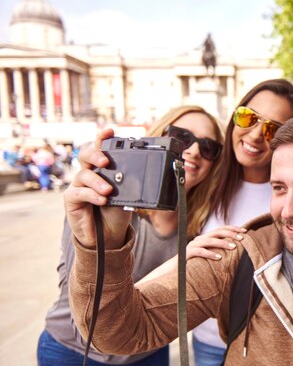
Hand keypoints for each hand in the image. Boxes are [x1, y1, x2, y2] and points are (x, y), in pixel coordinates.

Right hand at [63, 129, 130, 248]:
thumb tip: (148, 174)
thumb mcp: (129, 196)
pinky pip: (79, 192)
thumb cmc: (117, 212)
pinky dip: (92, 194)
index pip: (100, 149)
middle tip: (106, 161)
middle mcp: (89, 173)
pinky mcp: (71, 199)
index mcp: (102, 169)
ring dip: (98, 181)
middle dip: (96, 154)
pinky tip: (102, 199)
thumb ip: (131, 184)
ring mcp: (79, 185)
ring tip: (108, 190)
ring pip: (84, 174)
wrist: (109, 235)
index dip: (103, 138)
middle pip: (86, 155)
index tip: (110, 131)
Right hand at [186, 225, 246, 260]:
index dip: (233, 228)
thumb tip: (236, 250)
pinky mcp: (187, 254)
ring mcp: (193, 246)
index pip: (221, 229)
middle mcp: (199, 239)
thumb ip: (218, 251)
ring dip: (222, 243)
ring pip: (209, 241)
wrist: (175, 271)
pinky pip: (200, 252)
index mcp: (205, 238)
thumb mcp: (208, 256)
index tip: (244, 231)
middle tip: (241, 238)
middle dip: (230, 234)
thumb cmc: (194, 265)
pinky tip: (219, 258)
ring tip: (233, 247)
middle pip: (217, 232)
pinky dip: (210, 254)